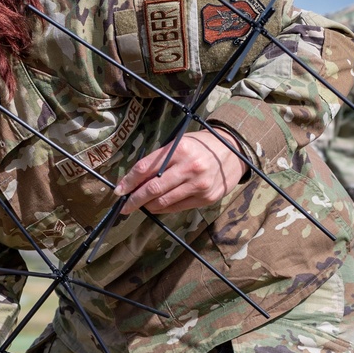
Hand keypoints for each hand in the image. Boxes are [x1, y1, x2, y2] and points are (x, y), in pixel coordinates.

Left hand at [114, 131, 245, 217]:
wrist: (235, 151)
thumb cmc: (201, 146)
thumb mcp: (179, 144)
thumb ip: (158, 161)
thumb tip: (133, 181)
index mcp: (180, 149)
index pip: (146, 168)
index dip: (128, 182)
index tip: (118, 191)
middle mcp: (190, 167)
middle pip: (152, 189)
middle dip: (134, 200)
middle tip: (124, 207)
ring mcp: (199, 185)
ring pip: (163, 202)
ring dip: (147, 206)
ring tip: (141, 204)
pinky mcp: (206, 198)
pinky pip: (177, 207)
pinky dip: (163, 208)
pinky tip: (157, 205)